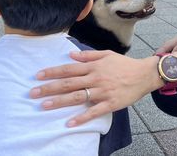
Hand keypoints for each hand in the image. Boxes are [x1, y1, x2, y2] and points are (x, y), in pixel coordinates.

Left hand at [30, 51, 159, 126]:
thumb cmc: (125, 64)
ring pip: (78, 97)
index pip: (69, 69)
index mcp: (94, 66)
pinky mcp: (110, 103)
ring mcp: (103, 91)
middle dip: (49, 88)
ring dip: (60, 101)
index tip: (38, 75)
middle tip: (32, 93)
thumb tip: (70, 55)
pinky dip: (82, 118)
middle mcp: (96, 78)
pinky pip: (94, 112)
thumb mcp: (107, 54)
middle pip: (69, 83)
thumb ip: (88, 55)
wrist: (144, 74)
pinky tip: (70, 123)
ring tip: (44, 106)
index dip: (53, 72)